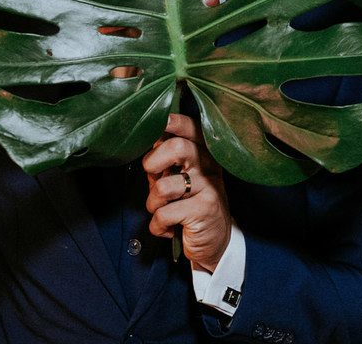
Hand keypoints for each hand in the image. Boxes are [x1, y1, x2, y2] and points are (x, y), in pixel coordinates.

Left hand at [142, 113, 231, 272]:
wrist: (215, 240)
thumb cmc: (189, 204)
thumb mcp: (180, 177)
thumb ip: (166, 159)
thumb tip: (147, 138)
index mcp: (204, 154)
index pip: (191, 128)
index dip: (174, 122)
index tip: (162, 122)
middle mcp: (209, 166)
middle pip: (177, 148)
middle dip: (153, 163)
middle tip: (153, 176)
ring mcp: (208, 187)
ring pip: (163, 186)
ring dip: (152, 203)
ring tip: (162, 210)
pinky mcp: (204, 210)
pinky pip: (164, 214)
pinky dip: (157, 226)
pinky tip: (168, 227)